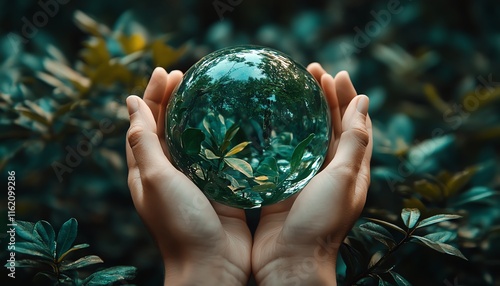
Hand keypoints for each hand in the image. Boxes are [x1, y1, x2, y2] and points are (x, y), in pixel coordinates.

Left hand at [125, 68, 251, 285]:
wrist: (213, 264)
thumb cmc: (179, 223)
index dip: (152, 96)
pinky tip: (235, 122)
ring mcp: (195, 178)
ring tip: (209, 90)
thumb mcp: (154, 178)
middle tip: (187, 74)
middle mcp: (168, 171)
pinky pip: (219, 155)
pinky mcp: (219, 186)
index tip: (166, 71)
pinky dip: (222, 135)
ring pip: (193, 138)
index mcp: (146, 169)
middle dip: (173, 98)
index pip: (145, 122)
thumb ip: (143, 141)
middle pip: (167, 126)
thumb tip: (130, 103)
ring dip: (198, 113)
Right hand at [251, 63, 372, 285]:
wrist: (290, 260)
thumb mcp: (345, 177)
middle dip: (323, 97)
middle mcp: (330, 170)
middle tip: (310, 71)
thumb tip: (363, 101)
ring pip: (306, 135)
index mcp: (351, 167)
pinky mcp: (282, 184)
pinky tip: (267, 121)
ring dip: (302, 111)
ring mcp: (305, 176)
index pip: (353, 123)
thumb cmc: (321, 221)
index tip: (334, 73)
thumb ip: (354, 140)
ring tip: (290, 88)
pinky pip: (282, 152)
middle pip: (330, 125)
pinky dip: (279, 133)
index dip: (345, 96)